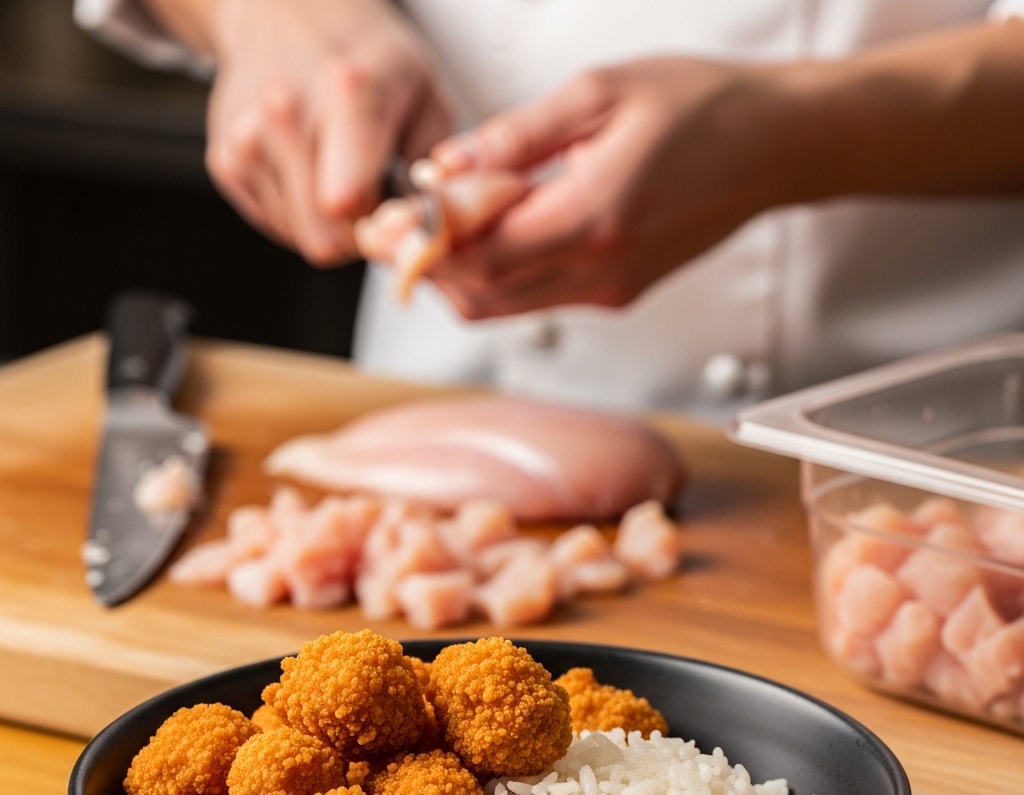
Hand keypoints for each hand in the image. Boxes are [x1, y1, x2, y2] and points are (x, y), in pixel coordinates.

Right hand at [163, 0, 451, 265]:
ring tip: (338, 174)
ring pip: (300, 237)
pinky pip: (276, 225)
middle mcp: (285, 111)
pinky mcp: (225, 159)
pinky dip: (300, 213)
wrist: (290, 15)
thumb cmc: (368, 59)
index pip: (348, 202)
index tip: (393, 208)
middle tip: (372, 196)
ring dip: (328, 224)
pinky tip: (309, 171)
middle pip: (323, 236)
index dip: (379, 226)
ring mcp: (247, 137)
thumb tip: (429, 229)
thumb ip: (435, 169)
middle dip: (356, 234)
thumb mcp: (428, 97)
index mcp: (346, 92)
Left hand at [423, 57, 782, 317]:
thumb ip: (515, 136)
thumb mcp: (600, 94)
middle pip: (482, 297)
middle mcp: (600, 271)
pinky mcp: (617, 294)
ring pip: (505, 307)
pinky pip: (538, 299)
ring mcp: (609, 291)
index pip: (480, 257)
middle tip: (393, 229)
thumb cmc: (703, 109)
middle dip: (427, 267)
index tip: (386, 221)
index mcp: (594, 218)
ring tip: (432, 227)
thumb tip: (445, 165)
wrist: (775, 149)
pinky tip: (491, 232)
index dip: (421, 246)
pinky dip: (499, 275)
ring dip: (460, 275)